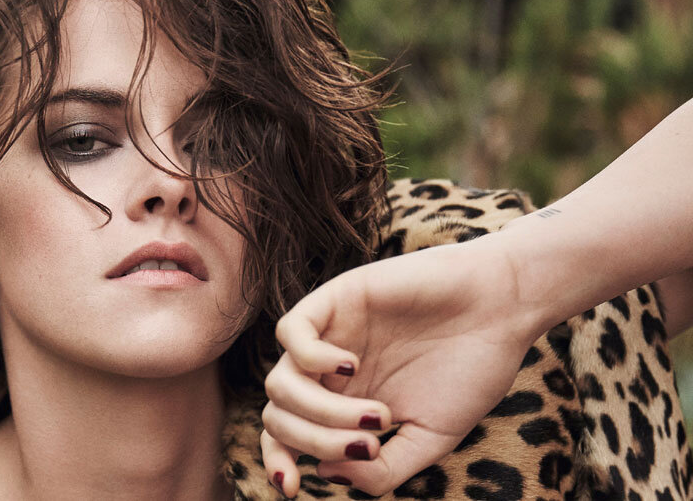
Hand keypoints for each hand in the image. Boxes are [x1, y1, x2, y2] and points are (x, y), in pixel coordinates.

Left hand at [261, 238, 542, 496]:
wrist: (503, 308)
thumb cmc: (472, 370)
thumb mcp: (431, 436)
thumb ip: (382, 469)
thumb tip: (326, 474)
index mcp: (343, 405)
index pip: (286, 437)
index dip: (277, 464)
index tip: (293, 489)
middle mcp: (328, 374)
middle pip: (279, 416)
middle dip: (315, 443)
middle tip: (370, 445)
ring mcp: (329, 336)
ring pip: (279, 381)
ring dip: (321, 411)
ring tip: (379, 415)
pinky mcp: (336, 299)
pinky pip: (291, 330)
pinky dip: (310, 357)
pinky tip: (352, 364)